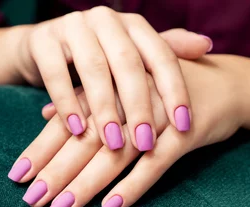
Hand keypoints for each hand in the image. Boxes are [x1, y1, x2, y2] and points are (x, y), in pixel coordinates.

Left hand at [8, 54, 247, 206]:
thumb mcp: (122, 86)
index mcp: (111, 86)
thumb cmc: (164, 88)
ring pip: (116, 155)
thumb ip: (83, 98)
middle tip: (32, 200)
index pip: (68, 121)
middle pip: (86, 141)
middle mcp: (130, 99)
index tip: (19, 175)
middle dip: (56, 172)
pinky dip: (133, 186)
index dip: (42, 149)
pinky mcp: (185, 134)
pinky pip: (156, 165)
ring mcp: (158, 116)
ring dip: (87, 184)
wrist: (224, 83)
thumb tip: (45, 114)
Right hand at [15, 6, 212, 150]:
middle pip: (128, 64)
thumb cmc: (97, 57)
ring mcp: (73, 26)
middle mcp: (106, 20)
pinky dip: (66, 103)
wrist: (45, 47)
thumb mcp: (130, 56)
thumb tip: (206, 45)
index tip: (184, 125)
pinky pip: (56, 74)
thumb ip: (163, 53)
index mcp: (133, 25)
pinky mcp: (43, 40)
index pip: (161, 55)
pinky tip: (77, 130)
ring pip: (94, 69)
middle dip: (139, 107)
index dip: (175, 90)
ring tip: (113, 144)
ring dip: (105, 110)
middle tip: (146, 143)